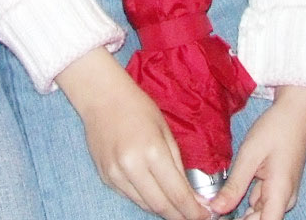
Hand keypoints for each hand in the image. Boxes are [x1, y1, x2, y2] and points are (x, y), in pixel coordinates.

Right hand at [59, 49, 207, 219]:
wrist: (101, 97)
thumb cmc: (137, 107)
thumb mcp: (166, 131)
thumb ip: (178, 166)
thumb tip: (193, 196)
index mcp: (152, 152)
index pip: (177, 194)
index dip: (193, 211)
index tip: (204, 217)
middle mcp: (131, 167)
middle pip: (160, 206)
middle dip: (180, 216)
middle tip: (193, 216)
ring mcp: (115, 174)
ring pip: (145, 205)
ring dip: (163, 209)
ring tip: (177, 207)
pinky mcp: (106, 177)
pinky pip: (130, 197)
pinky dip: (145, 199)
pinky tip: (155, 193)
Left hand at [212, 86, 305, 217]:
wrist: (296, 111)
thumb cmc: (276, 128)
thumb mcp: (250, 155)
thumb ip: (234, 186)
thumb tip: (216, 209)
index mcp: (280, 193)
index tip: (222, 218)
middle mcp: (285, 199)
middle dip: (239, 218)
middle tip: (215, 207)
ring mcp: (283, 194)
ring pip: (260, 214)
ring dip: (241, 211)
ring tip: (220, 199)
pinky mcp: (278, 187)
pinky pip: (261, 202)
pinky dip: (246, 200)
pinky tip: (231, 191)